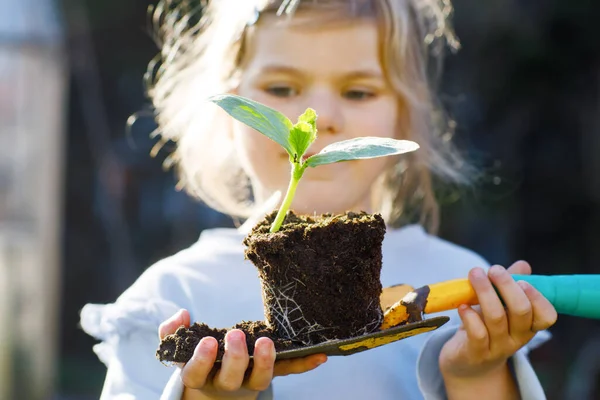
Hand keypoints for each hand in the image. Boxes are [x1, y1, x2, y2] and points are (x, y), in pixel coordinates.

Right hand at [159, 310, 326, 399]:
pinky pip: (288, 372)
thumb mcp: (180, 348)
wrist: (217, 389)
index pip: (196, 373)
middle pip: (230, 378)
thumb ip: (173, 332)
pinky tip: (321, 356)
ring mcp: (249, 381)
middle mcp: (225, 382)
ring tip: (268, 342)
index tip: (208, 340)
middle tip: (236, 335)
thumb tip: (181, 314)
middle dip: (235, 358)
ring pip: (259, 380)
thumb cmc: (199, 359)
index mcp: (200, 375)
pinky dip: (304, 365)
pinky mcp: (269, 376)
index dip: (201, 360)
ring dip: (266, 362)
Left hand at [439, 261, 556, 379]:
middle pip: (521, 311)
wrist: (467, 365)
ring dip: (485, 292)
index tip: (521, 280)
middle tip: (494, 269)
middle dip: (507, 286)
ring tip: (474, 274)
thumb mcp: (500, 307)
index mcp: (528, 326)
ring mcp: (497, 347)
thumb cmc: (486, 328)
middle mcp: (517, 338)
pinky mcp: (476, 353)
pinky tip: (462, 305)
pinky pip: (477, 333)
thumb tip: (523, 265)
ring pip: (496, 317)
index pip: (547, 316)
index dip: (537, 297)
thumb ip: (511, 286)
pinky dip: (469, 316)